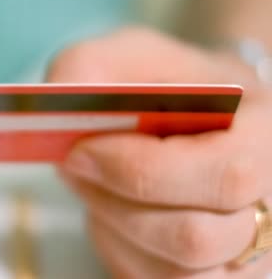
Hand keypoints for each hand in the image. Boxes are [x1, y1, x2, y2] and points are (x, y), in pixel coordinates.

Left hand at [48, 28, 271, 277]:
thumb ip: (94, 64)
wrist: (202, 119)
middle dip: (114, 202)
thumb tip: (59, 98)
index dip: (141, 170)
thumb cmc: (172, 85)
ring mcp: (248, 253)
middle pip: (193, 238)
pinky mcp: (212, 278)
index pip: (224, 175)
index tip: (80, 151)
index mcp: (267, 138)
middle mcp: (270, 203)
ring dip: (112, 226)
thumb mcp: (135, 53)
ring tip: (92, 183)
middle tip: (74, 166)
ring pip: (171, 272)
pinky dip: (119, 247)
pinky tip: (112, 209)